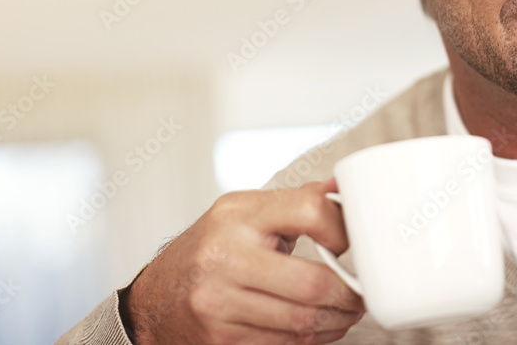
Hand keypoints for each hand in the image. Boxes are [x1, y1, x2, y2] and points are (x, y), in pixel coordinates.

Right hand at [122, 178, 365, 343]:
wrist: (155, 298)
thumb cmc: (208, 249)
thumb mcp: (243, 212)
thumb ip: (295, 201)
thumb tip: (340, 186)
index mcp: (238, 214)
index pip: (308, 211)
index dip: (341, 229)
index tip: (350, 243)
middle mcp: (225, 255)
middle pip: (311, 283)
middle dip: (347, 295)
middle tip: (361, 294)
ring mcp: (220, 300)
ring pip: (302, 321)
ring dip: (336, 321)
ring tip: (346, 312)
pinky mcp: (221, 337)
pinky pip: (284, 343)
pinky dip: (311, 338)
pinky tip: (319, 327)